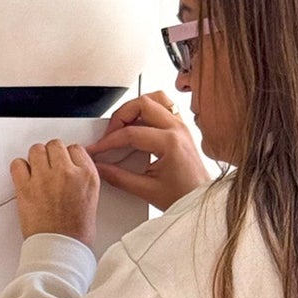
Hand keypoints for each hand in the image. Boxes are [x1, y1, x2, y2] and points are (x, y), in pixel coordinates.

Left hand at [9, 139, 99, 246]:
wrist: (60, 248)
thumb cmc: (76, 231)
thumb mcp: (92, 197)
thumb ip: (81, 177)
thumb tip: (71, 167)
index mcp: (87, 175)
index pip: (75, 148)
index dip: (67, 155)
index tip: (62, 162)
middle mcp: (67, 172)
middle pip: (55, 145)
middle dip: (51, 155)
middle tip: (48, 167)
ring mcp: (45, 179)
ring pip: (36, 150)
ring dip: (35, 159)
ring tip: (36, 171)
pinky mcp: (25, 188)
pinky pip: (17, 164)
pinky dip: (19, 168)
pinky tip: (24, 177)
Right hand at [83, 91, 212, 210]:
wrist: (200, 199)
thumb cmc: (182, 195)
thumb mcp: (145, 190)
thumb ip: (118, 177)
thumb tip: (100, 167)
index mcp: (170, 143)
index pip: (130, 133)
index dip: (108, 141)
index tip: (97, 149)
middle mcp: (178, 129)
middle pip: (142, 104)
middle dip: (119, 117)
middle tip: (109, 134)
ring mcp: (181, 126)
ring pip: (155, 98)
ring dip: (134, 107)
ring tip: (122, 124)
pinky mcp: (181, 128)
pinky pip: (165, 105)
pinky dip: (148, 109)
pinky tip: (138, 123)